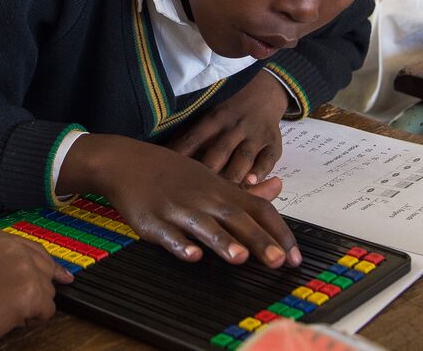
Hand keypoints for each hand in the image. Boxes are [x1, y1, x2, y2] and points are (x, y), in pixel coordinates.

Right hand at [0, 230, 69, 346]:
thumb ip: (5, 260)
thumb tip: (31, 270)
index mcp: (0, 239)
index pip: (35, 250)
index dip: (48, 266)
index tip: (61, 275)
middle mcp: (15, 249)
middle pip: (46, 269)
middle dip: (38, 288)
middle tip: (27, 301)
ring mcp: (26, 269)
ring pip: (48, 291)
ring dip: (32, 304)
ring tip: (5, 307)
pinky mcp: (32, 292)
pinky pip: (47, 310)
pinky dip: (34, 319)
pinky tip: (11, 316)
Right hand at [59, 133, 300, 268]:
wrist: (127, 161)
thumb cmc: (173, 173)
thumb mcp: (212, 177)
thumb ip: (246, 191)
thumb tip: (279, 187)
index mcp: (221, 190)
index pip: (258, 209)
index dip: (279, 232)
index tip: (296, 257)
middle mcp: (204, 199)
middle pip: (237, 219)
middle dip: (259, 240)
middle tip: (279, 261)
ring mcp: (177, 209)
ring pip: (204, 226)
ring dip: (222, 241)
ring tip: (240, 257)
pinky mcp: (152, 221)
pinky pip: (168, 234)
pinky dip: (180, 244)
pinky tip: (192, 256)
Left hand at [169, 74, 287, 184]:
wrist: (264, 91)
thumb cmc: (227, 112)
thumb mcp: (208, 116)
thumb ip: (189, 135)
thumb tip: (160, 154)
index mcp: (213, 119)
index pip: (193, 139)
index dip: (180, 156)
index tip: (166, 175)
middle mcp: (234, 126)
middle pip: (219, 151)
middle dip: (207, 171)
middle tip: (193, 194)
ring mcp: (255, 134)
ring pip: (243, 157)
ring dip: (233, 175)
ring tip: (223, 195)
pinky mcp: (273, 143)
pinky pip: (268, 158)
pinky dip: (260, 171)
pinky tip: (251, 182)